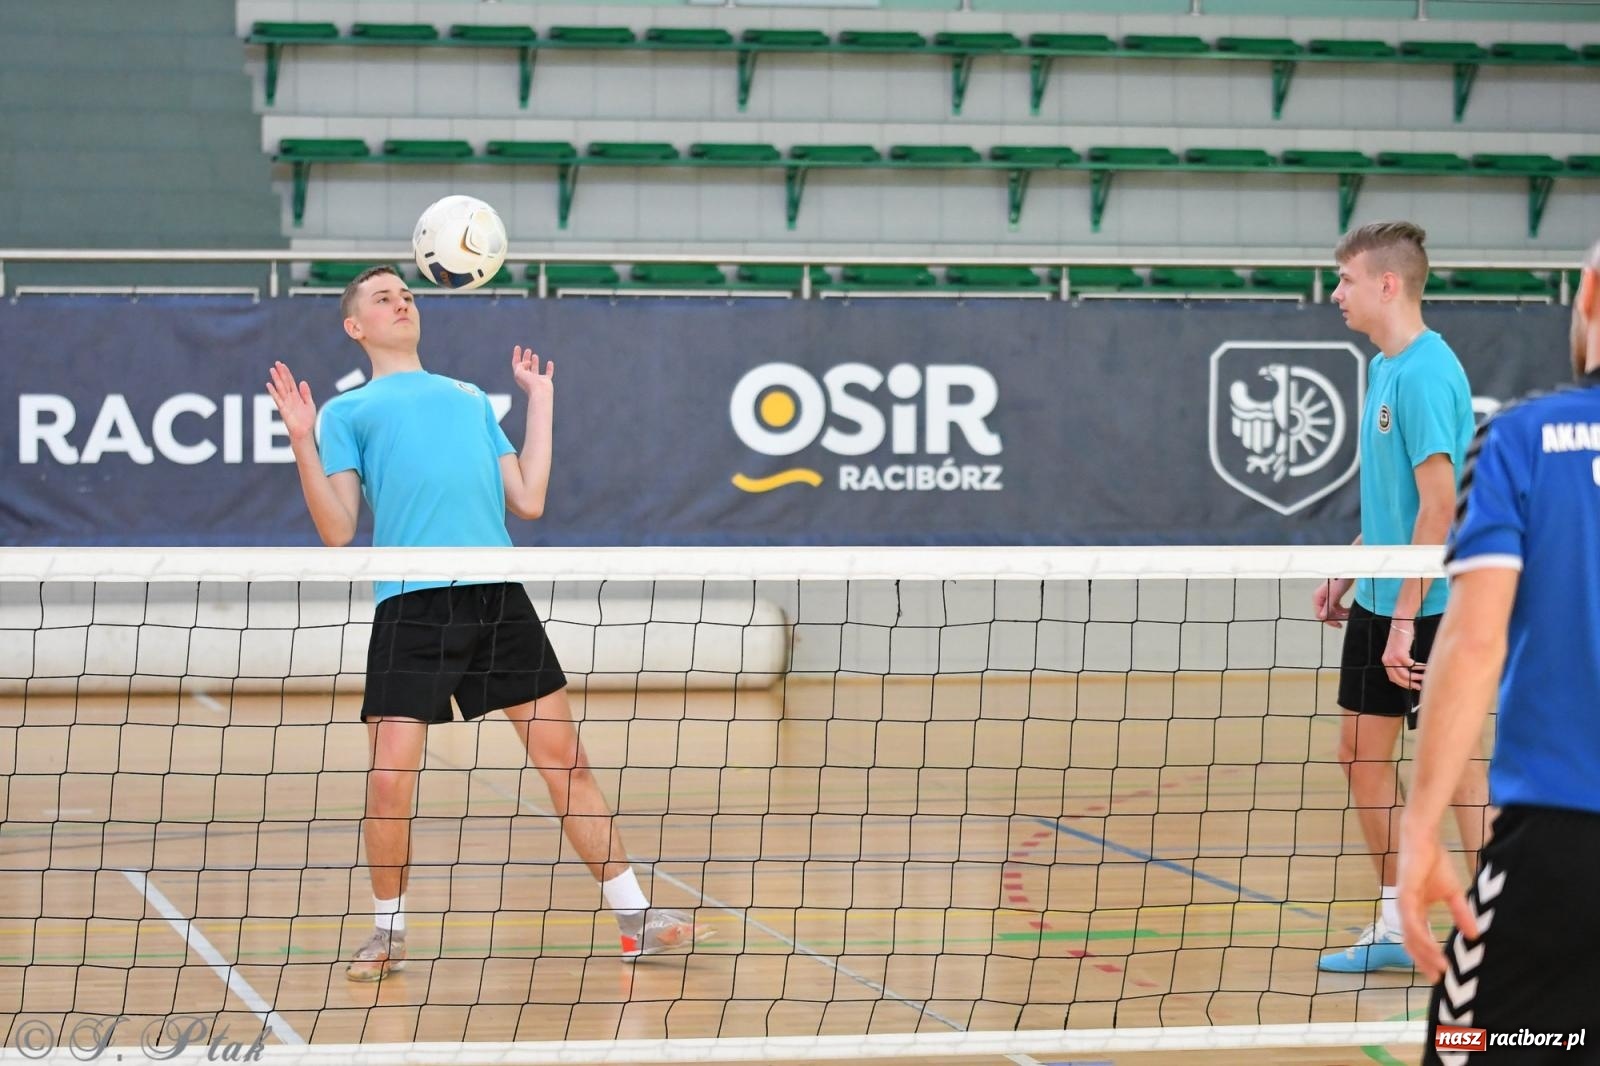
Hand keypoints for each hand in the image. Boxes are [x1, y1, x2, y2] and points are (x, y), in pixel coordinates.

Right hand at [266, 361, 316, 442]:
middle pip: (284, 383)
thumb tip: (302, 381)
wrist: (304, 432)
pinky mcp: (283, 409)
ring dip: (276, 379)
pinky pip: (277, 398)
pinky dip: (273, 392)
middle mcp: (290, 398)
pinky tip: (269, 384)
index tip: (282, 365)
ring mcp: (285, 403)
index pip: (291, 382)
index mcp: (296, 396)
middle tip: (276, 363)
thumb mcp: (309, 404)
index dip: (287, 374)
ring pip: (280, 388)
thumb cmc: (307, 420)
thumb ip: (306, 393)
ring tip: (272, 370)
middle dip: (281, 373)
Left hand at [512, 344, 553, 402]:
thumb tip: (528, 362)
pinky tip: (550, 362)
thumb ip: (520, 365)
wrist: (540, 392)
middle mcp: (527, 378)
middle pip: (525, 366)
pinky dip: (549, 368)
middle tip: (528, 350)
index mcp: (520, 376)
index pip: (516, 364)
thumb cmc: (529, 383)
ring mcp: (537, 380)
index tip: (517, 347)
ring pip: (534, 369)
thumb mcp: (519, 372)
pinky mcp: (546, 381)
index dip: (516, 355)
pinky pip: (548, 373)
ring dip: (534, 362)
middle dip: (525, 357)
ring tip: (535, 355)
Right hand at [1312, 579, 1350, 627]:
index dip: (1329, 620)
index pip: (1320, 614)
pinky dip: (1343, 610)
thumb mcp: (1333, 595)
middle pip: (1326, 614)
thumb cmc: (1340, 580)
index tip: (1337, 623)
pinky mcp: (1334, 597)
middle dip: (1335, 617)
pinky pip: (1337, 607)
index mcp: (1318, 598)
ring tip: (1348, 614)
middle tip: (1343, 620)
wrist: (1347, 573)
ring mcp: (1328, 598)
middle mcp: (1321, 599)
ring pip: (1332, 611)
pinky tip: (1348, 611)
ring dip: (1340, 614)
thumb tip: (1323, 617)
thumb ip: (1328, 607)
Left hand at [1383, 622, 1423, 688]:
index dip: (1403, 683)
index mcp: (1386, 661)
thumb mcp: (1399, 650)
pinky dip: (1420, 667)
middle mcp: (1387, 661)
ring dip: (1416, 677)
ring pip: (1405, 674)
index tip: (1412, 686)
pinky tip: (1426, 667)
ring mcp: (1393, 658)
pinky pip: (1411, 666)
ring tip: (1425, 677)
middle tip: (1419, 686)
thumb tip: (1410, 671)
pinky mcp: (1400, 654)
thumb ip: (1400, 661)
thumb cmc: (1402, 637)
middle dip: (1409, 684)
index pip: (1393, 678)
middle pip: (1398, 678)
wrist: (1401, 624)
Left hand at [1398, 819, 1478, 983]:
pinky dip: (1420, 935)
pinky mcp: (1404, 895)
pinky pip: (1410, 921)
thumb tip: (1475, 935)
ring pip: (1411, 936)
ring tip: (1440, 967)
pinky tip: (1431, 946)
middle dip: (1423, 961)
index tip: (1440, 973)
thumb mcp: (1453, 893)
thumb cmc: (1434, 863)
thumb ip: (1461, 913)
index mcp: (1415, 910)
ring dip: (1425, 953)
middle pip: (1411, 943)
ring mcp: (1403, 904)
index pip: (1418, 939)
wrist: (1424, 840)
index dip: (1427, 956)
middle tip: (1437, 978)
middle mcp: (1406, 910)